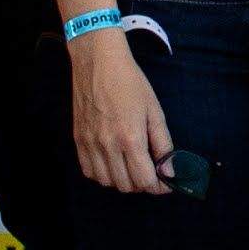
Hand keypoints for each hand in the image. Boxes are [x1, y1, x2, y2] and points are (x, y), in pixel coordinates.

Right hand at [70, 28, 172, 193]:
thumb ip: (163, 144)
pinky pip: (89, 171)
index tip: (165, 182)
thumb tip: (170, 171)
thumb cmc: (130, 83)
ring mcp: (89, 144)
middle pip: (126, 185)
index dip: (159, 186)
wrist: (98, 63)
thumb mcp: (155, 111)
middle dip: (143, 183)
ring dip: (122, 180)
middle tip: (151, 171)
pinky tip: (113, 162)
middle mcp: (107, 145)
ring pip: (107, 182)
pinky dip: (103, 174)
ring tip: (132, 165)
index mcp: (130, 137)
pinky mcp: (78, 140)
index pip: (144, 180)